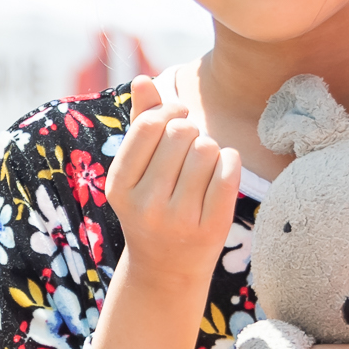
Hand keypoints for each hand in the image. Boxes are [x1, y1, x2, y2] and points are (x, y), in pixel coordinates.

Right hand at [107, 76, 242, 296]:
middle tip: (189, 148)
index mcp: (119, 186)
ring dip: (210, 148)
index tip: (178, 117)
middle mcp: (145, 205)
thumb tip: (142, 78)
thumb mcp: (135, 170)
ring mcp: (178, 219)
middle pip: (181, 133)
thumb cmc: (151, 205)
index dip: (169, 111)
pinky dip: (230, 161)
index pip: (149, 125)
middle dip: (190, 131)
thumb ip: (139, 122)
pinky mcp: (211, 229)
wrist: (166, 269)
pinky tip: (221, 171)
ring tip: (202, 165)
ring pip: (208, 149)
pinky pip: (229, 170)